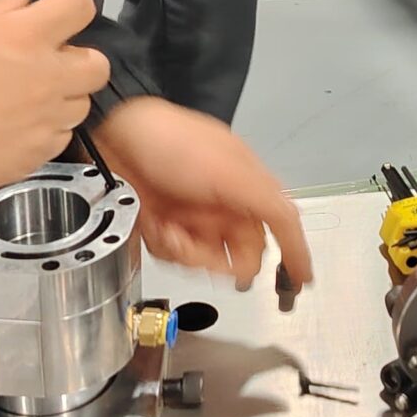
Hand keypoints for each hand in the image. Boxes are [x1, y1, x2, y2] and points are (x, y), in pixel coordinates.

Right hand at [0, 0, 110, 197]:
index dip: (70, 8)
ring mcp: (47, 118)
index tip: (54, 19)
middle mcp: (48, 75)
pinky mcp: (39, 153)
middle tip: (47, 66)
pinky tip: (16, 129)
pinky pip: (61, 137)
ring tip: (27, 102)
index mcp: (27, 35)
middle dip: (78, 61)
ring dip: (62, 98)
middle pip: (98, 64)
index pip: (82, 6)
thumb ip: (0, 1)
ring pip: (82, 104)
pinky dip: (46, 131)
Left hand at [94, 97, 312, 292]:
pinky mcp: (166, 226)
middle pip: (240, 254)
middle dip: (218, 258)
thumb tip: (295, 228)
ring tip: (169, 229)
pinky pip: (175, 255)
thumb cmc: (174, 142)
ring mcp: (193, 217)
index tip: (301, 280)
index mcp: (247, 187)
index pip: (279, 226)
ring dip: (186, 252)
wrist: (116, 137)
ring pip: (205, 260)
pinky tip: (155, 225)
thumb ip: (267, 202)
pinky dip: (164, 245)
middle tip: (197, 248)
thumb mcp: (229, 171)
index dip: (293, 253)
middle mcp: (224, 205)